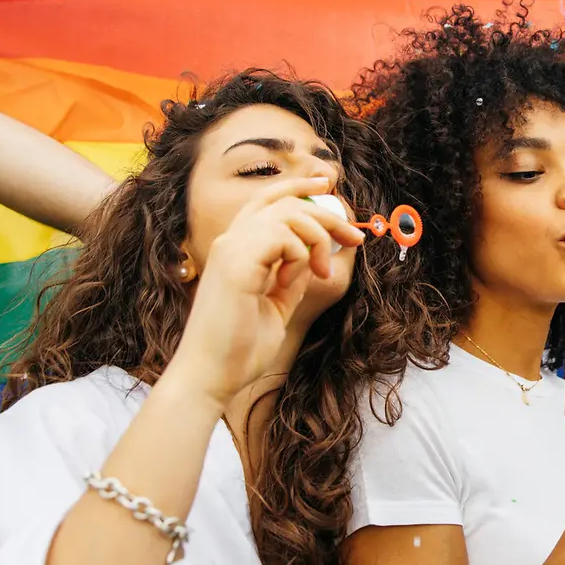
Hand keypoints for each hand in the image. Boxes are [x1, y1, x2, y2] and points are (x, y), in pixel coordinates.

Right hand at [164, 176, 364, 405]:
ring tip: (322, 271)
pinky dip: (300, 254)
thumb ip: (292, 278)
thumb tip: (315, 256)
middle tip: (354, 236)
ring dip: (318, 237)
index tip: (329, 187)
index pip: (267, 201)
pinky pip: (282, 236)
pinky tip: (290, 283)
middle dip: (326, 212)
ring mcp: (231, 250)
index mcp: (237, 249)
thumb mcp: (277, 306)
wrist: (210, 377)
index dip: (298, 186)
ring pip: (287, 213)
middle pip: (283, 200)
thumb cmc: (239, 349)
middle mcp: (231, 242)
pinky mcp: (236, 264)